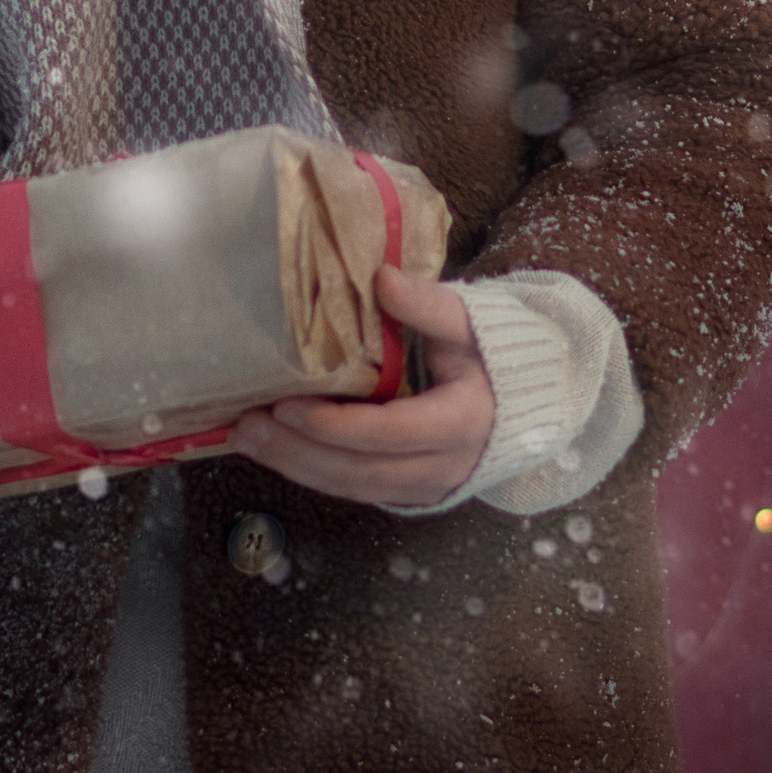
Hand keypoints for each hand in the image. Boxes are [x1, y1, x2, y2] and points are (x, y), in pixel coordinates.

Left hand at [229, 267, 493, 510]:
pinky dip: (311, 472)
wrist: (526, 402)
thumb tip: (381, 278)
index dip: (331, 425)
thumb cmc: (493, 355)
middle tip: (246, 425)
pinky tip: (275, 450)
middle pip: (357, 470)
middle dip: (296, 451)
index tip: (284, 405)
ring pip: (351, 487)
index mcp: (460, 423)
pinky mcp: (408, 494)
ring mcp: (425, 488)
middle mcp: (442, 467)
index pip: (386, 432)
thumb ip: (428, 304)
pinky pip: (355, 490)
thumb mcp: (469, 323)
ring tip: (245, 437)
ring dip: (294, 466)